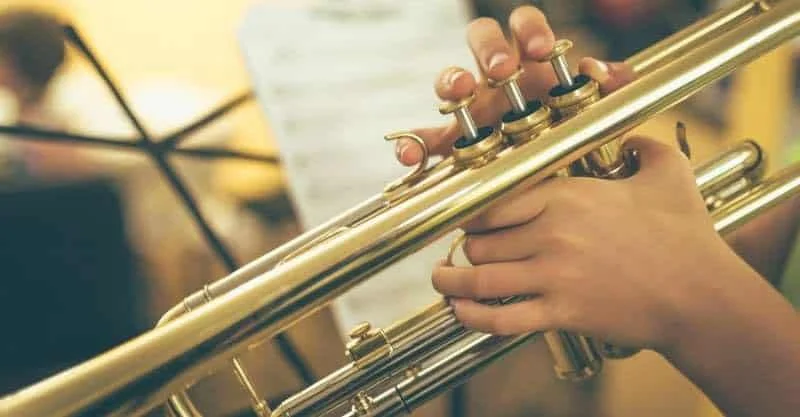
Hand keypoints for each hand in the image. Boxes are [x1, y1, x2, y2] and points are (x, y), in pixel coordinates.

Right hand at [395, 5, 634, 165]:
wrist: (552, 176)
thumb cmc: (568, 132)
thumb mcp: (595, 110)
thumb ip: (609, 87)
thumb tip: (601, 71)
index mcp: (530, 60)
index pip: (524, 26)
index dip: (530, 29)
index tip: (543, 49)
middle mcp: (495, 76)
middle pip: (481, 39)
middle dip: (490, 49)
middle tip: (503, 70)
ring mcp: (470, 106)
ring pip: (449, 80)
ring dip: (451, 81)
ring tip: (459, 94)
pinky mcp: (451, 142)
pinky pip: (425, 139)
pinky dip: (413, 145)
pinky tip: (412, 157)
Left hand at [431, 136, 764, 352]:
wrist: (702, 296)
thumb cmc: (685, 236)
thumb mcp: (667, 174)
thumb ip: (642, 146)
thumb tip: (631, 137)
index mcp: (568, 196)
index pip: (495, 200)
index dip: (472, 211)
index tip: (466, 218)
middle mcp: (553, 232)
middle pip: (481, 239)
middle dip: (466, 246)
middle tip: (462, 250)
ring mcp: (554, 275)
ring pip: (481, 276)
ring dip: (452, 281)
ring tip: (442, 280)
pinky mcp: (561, 312)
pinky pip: (501, 317)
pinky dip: (473, 317)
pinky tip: (460, 313)